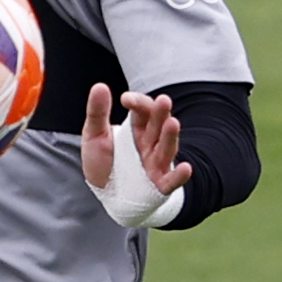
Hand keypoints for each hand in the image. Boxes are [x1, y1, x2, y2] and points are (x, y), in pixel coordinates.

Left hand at [79, 83, 193, 200]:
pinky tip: (186, 168)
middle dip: (160, 113)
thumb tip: (99, 86)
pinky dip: (179, 176)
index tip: (125, 99)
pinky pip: (171, 181)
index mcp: (137, 129)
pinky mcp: (159, 185)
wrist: (107, 195)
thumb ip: (97, 113)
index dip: (138, 103)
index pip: (143, 111)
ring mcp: (157, 163)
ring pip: (167, 148)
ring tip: (173, 123)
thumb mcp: (94, 136)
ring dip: (170, 136)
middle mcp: (151, 143)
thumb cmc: (104, 162)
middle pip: (159, 125)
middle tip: (163, 100)